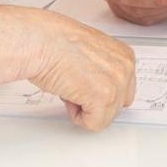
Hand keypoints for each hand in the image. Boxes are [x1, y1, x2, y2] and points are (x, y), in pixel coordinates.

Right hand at [21, 8, 137, 130]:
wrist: (40, 41)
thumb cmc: (54, 43)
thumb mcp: (91, 52)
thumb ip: (104, 69)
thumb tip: (99, 86)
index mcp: (124, 55)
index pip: (122, 91)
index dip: (97, 91)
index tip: (84, 81)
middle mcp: (126, 68)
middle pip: (117, 105)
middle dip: (95, 102)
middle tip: (75, 84)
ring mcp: (117, 83)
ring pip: (105, 116)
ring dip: (84, 107)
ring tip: (70, 85)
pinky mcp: (104, 97)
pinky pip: (94, 124)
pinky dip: (77, 117)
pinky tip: (68, 94)